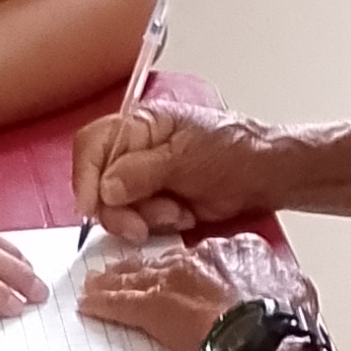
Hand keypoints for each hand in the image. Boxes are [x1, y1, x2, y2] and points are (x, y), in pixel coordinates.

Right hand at [71, 100, 285, 242]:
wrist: (266, 177)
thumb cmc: (234, 153)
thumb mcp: (186, 159)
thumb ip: (142, 172)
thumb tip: (105, 188)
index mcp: (139, 125)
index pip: (92, 145)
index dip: (84, 177)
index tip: (92, 207)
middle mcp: (134, 150)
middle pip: (98, 184)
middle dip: (120, 210)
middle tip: (142, 225)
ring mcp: (143, 178)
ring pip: (116, 208)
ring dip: (145, 218)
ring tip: (179, 211)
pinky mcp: (154, 202)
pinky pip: (137, 221)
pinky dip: (157, 225)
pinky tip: (183, 215)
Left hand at [79, 229, 315, 350]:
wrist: (269, 345)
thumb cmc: (287, 327)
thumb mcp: (297, 292)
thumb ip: (283, 283)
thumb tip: (285, 289)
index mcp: (240, 250)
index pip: (206, 254)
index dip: (190, 267)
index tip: (185, 275)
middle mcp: (204, 256)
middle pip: (166, 262)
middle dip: (145, 271)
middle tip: (126, 274)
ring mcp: (176, 279)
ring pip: (138, 277)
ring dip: (116, 283)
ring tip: (97, 285)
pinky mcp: (156, 307)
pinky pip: (121, 303)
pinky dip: (103, 303)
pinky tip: (89, 305)